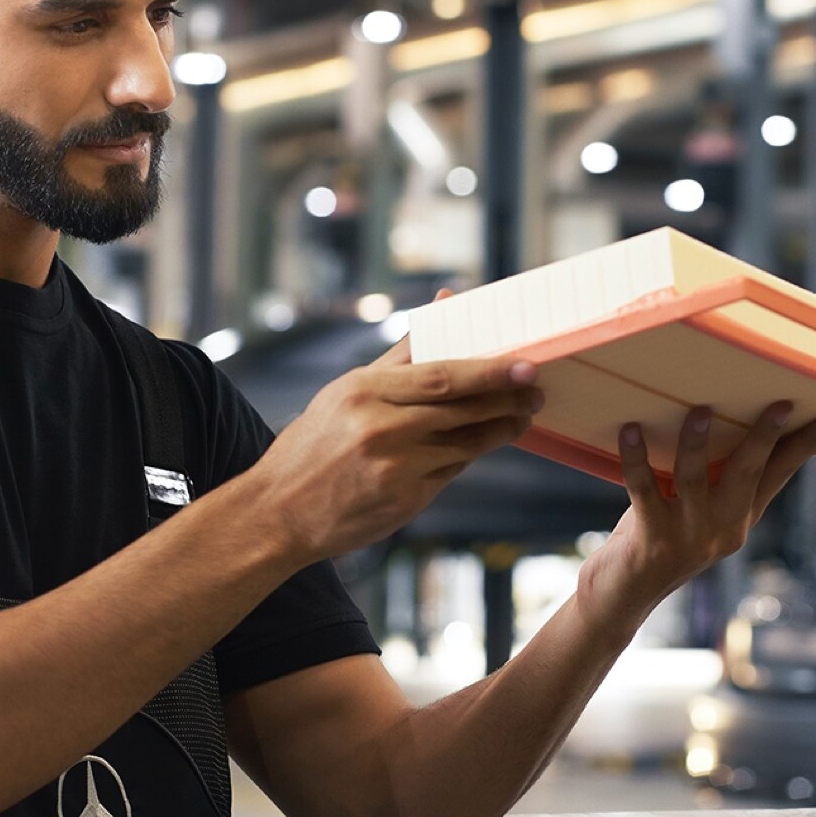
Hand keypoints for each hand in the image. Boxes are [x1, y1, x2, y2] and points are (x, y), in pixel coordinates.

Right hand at [249, 333, 543, 560]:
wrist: (279, 511)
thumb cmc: (314, 444)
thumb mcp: (345, 391)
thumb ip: (400, 354)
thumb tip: (444, 305)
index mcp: (363, 391)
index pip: (442, 376)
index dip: (490, 371)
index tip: (525, 365)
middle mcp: (379, 428)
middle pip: (461, 410)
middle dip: (507, 400)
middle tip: (536, 391)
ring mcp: (393, 468)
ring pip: (465, 444)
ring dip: (500, 431)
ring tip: (521, 418)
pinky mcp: (404, 501)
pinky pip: (450, 473)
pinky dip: (467, 457)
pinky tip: (480, 445)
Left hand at [575, 402, 815, 642]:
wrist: (624, 596)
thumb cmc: (659, 539)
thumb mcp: (697, 513)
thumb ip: (714, 480)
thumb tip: (721, 417)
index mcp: (740, 518)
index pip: (781, 474)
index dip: (808, 444)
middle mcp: (722, 528)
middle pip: (749, 473)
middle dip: (766, 437)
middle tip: (781, 404)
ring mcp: (687, 534)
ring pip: (695, 479)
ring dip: (697, 443)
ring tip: (700, 411)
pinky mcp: (651, 538)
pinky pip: (643, 488)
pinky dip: (636, 457)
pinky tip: (631, 430)